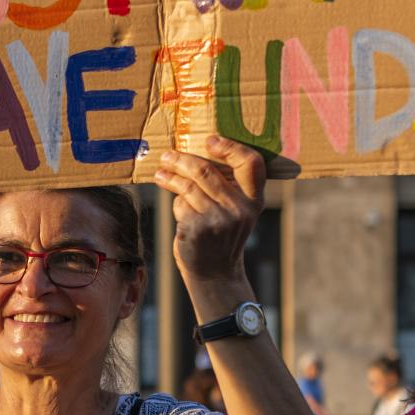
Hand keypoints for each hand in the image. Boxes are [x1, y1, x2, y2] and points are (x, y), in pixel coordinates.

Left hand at [153, 135, 265, 281]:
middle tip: (167, 156)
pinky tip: (177, 207)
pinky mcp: (198, 228)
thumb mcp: (235, 213)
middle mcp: (240, 208)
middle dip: (182, 160)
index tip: (210, 140)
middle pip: (206, 171)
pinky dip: (176, 204)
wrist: (215, 274)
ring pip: (188, 185)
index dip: (231, 147)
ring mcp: (219, 219)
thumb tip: (195, 156)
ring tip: (160, 173)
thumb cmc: (221, 237)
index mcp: (254, 200)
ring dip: (170, 176)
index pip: (251, 163)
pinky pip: (181, 204)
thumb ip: (226, 188)